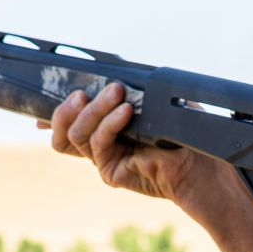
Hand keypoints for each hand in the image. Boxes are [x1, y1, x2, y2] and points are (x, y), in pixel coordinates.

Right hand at [38, 84, 224, 202]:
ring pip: (76, 134)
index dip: (54, 111)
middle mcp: (99, 145)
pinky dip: (109, 123)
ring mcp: (102, 159)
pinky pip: (98, 143)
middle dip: (66, 107)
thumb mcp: (149, 101)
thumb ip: (123, 91)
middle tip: (84, 91)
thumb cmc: (180, 130)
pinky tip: (125, 111)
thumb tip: (104, 79)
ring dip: (94, 109)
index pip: (69, 120)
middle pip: (62, 130)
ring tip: (116, 93)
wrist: (198, 162)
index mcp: (104, 128)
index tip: (57, 91)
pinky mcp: (109, 171)